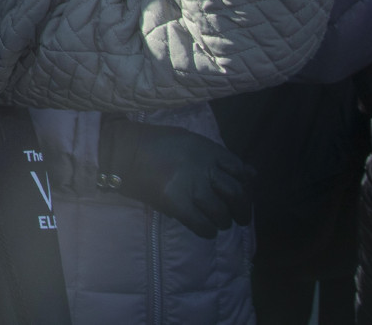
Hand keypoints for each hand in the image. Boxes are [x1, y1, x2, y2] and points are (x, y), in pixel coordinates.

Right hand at [99, 118, 254, 238]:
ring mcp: (191, 187)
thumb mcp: (189, 141)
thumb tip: (251, 174)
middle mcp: (204, 168)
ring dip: (223, 221)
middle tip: (238, 216)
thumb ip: (219, 157)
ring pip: (222, 213)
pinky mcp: (177, 204)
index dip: (245, 185)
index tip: (241, 193)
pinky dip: (208, 231)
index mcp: (207, 150)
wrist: (120, 150)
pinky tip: (205, 228)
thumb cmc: (154, 143)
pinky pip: (203, 225)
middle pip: (238, 195)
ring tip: (217, 222)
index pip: (240, 171)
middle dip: (242, 210)